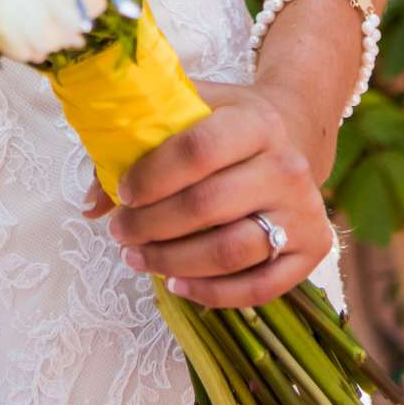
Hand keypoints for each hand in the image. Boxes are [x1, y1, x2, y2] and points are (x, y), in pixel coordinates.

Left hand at [81, 75, 331, 306]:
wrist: (292, 133)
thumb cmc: (226, 124)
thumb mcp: (189, 110)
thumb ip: (137, 142)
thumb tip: (89, 205)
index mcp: (256, 121)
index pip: (198, 149)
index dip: (152, 175)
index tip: (122, 191)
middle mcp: (288, 165)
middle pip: (208, 206)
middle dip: (151, 225)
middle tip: (120, 232)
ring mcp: (305, 211)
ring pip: (231, 251)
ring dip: (174, 262)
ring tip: (138, 259)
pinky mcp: (314, 249)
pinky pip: (259, 288)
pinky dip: (212, 294)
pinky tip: (177, 284)